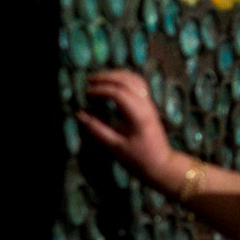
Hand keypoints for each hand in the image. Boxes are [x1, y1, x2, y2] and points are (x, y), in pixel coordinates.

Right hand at [79, 71, 180, 191]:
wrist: (160, 164)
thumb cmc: (137, 158)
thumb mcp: (114, 147)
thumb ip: (97, 129)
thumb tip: (79, 114)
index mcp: (138, 115)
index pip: (118, 93)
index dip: (101, 89)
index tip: (86, 92)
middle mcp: (146, 104)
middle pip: (127, 81)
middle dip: (107, 77)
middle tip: (88, 79)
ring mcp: (149, 103)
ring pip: (134, 79)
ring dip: (116, 75)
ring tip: (98, 78)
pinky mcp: (149, 104)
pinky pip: (138, 84)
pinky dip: (124, 79)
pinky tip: (113, 82)